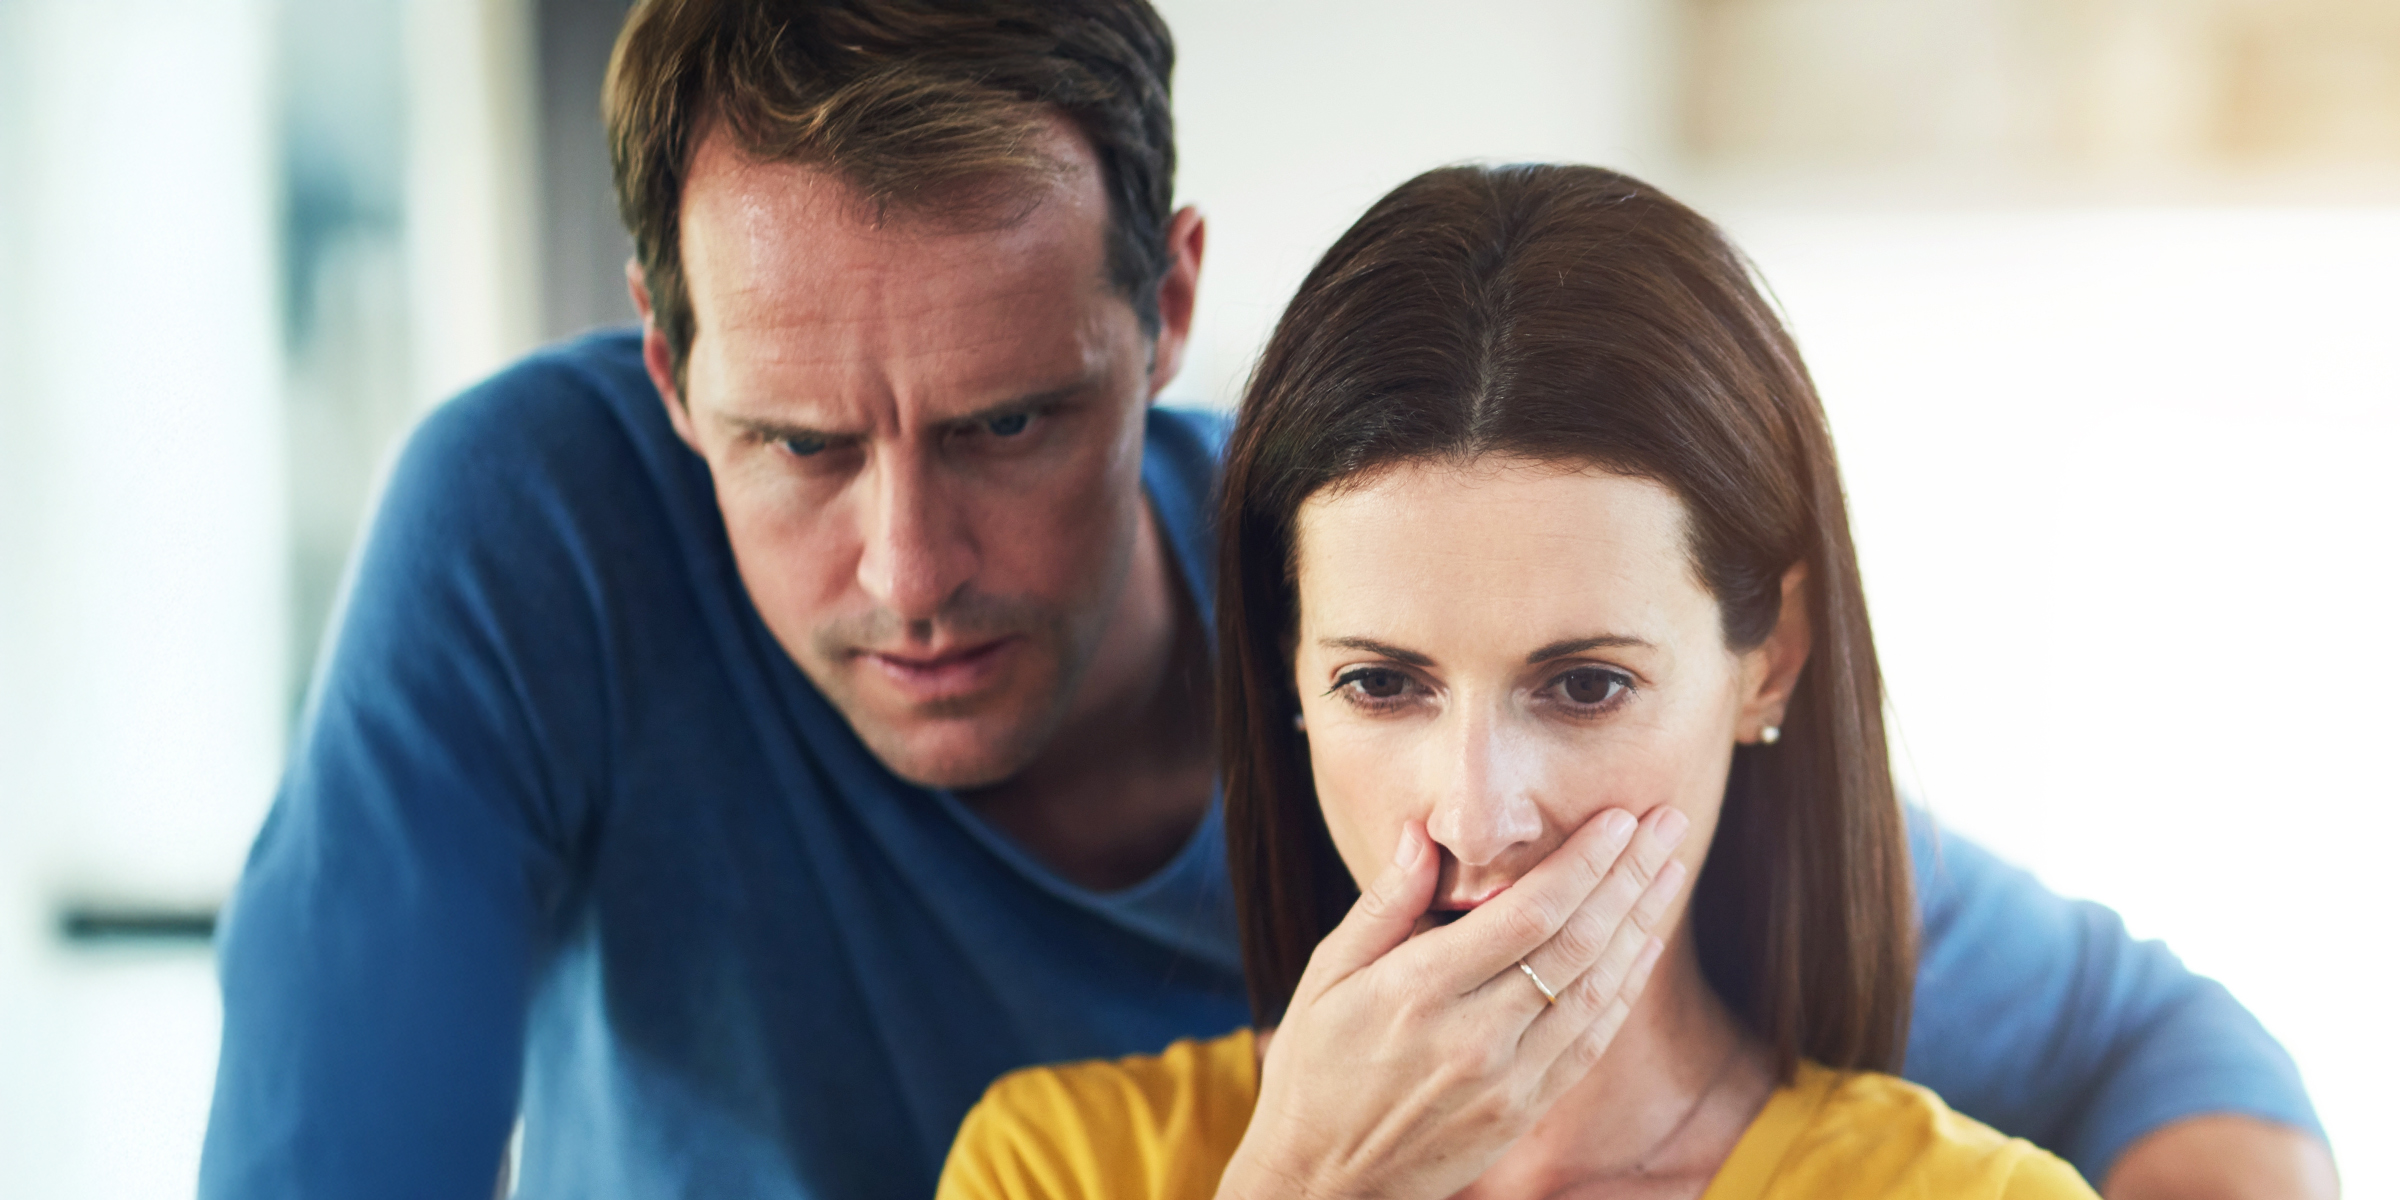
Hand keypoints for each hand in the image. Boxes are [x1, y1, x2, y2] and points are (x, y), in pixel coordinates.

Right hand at [1214, 806, 1690, 1199]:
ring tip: (1669, 869)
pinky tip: (1644, 943)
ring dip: (1641, 923)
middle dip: (1629, 875)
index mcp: (1419, 991)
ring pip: (1595, 989)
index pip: (1526, 914)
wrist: (1323, 1180)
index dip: (1582, 862)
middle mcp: (1473, 1036)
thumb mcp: (1326, 976)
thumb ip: (1383, 904)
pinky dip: (1625, 987)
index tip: (1618, 817)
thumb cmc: (1315, 1068)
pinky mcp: (1523, 1110)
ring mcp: (1506, 1080)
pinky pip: (1590, 1040)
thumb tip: (1422, 834)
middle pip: (1575, 943)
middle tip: (1667, 822)